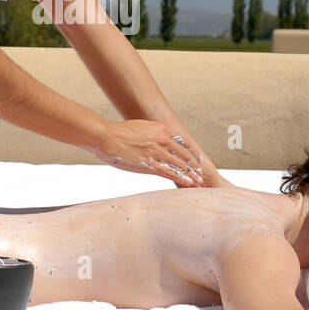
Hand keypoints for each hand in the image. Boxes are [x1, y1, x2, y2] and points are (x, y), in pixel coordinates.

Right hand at [90, 119, 206, 186]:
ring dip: (191, 174)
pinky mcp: (150, 163)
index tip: (197, 159)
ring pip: (180, 164)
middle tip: (201, 173)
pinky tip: (188, 183)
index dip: (192, 152)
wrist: (107, 137)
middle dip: (194, 165)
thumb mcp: (141, 126)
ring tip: (198, 181)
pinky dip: (181, 178)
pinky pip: (170, 172)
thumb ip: (152, 132)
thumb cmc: (119, 132)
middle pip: (185, 153)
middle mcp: (163, 139)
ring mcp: (157, 152)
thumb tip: (155, 138)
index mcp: (161, 128)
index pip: (183, 141)